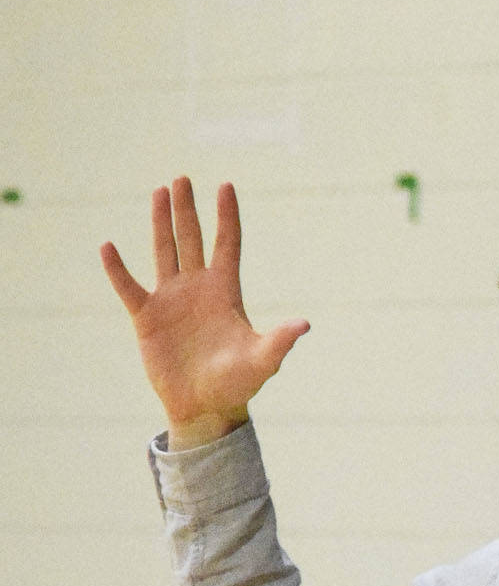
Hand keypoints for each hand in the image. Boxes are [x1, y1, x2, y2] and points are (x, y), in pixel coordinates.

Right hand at [101, 179, 307, 448]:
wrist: (206, 407)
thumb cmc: (239, 383)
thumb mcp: (262, 360)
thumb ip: (279, 340)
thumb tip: (304, 325)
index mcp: (227, 292)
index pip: (228, 244)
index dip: (227, 216)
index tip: (226, 186)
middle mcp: (199, 288)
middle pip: (193, 239)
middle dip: (188, 210)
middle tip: (182, 179)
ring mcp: (172, 300)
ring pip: (165, 252)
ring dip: (161, 223)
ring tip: (159, 192)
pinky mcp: (147, 317)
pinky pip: (129, 287)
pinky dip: (118, 269)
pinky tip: (108, 246)